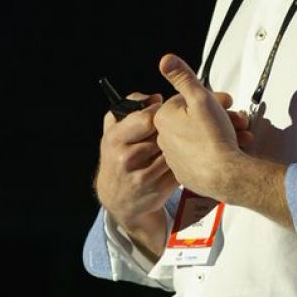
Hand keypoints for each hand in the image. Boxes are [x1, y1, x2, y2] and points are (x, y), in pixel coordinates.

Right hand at [94, 92, 178, 228]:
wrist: (117, 199)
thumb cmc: (116, 159)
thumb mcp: (113, 132)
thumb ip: (129, 108)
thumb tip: (155, 97)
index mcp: (115, 139)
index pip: (146, 119)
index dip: (160, 112)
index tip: (163, 111)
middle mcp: (126, 159)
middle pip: (163, 134)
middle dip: (171, 129)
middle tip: (174, 127)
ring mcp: (143, 176)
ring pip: (174, 150)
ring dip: (180, 145)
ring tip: (179, 142)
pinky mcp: (158, 190)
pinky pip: (179, 168)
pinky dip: (183, 162)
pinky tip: (180, 159)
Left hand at [153, 54, 248, 197]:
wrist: (226, 176)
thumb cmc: (214, 140)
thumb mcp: (201, 98)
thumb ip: (183, 77)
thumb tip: (167, 61)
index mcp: (164, 119)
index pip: (186, 100)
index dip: (208, 99)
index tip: (224, 103)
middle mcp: (165, 138)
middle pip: (193, 119)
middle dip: (218, 116)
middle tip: (235, 118)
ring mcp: (174, 157)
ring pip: (199, 136)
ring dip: (220, 132)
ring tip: (239, 134)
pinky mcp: (185, 171)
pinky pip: (200, 155)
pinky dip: (214, 150)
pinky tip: (229, 149)